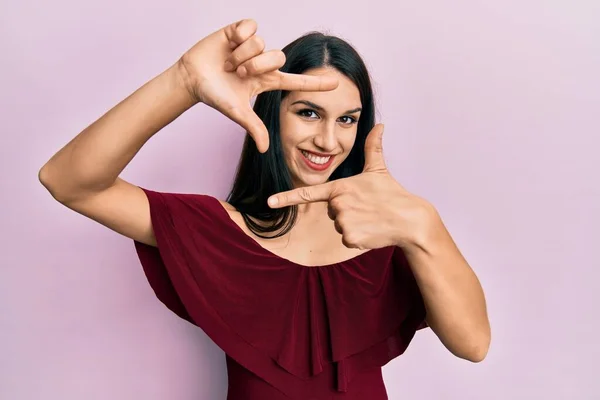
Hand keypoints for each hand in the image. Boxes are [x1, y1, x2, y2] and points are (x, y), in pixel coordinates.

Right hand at [177, 19, 338, 152]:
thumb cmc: (215, 95)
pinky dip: (239, 36)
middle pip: (277, 57)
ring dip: (242, 54)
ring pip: (261, 43)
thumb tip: (265, 149)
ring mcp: (252, 46)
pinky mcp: (240, 31)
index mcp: (267, 81)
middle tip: (238, 73)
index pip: (296, 81)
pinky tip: (228, 43)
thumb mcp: (237, 112)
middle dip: (255, 66)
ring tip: (228, 63)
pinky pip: (251, 27)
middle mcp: (263, 63)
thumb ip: (254, 127)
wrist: (192, 78)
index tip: (336, 84)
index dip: (315, 83)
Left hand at [267, 124, 437, 249]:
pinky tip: (371, 230)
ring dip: (353, 224)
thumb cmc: (392, 193)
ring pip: (339, 226)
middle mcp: (338, 203)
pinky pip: (347, 238)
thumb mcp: (379, 169)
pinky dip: (358, 237)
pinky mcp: (350, 237)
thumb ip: (373, 147)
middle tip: (366, 207)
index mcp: (340, 187)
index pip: (308, 192)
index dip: (286, 197)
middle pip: (332, 211)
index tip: (269, 201)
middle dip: (346, 211)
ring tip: (370, 218)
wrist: (409, 219)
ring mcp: (343, 221)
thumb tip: (380, 125)